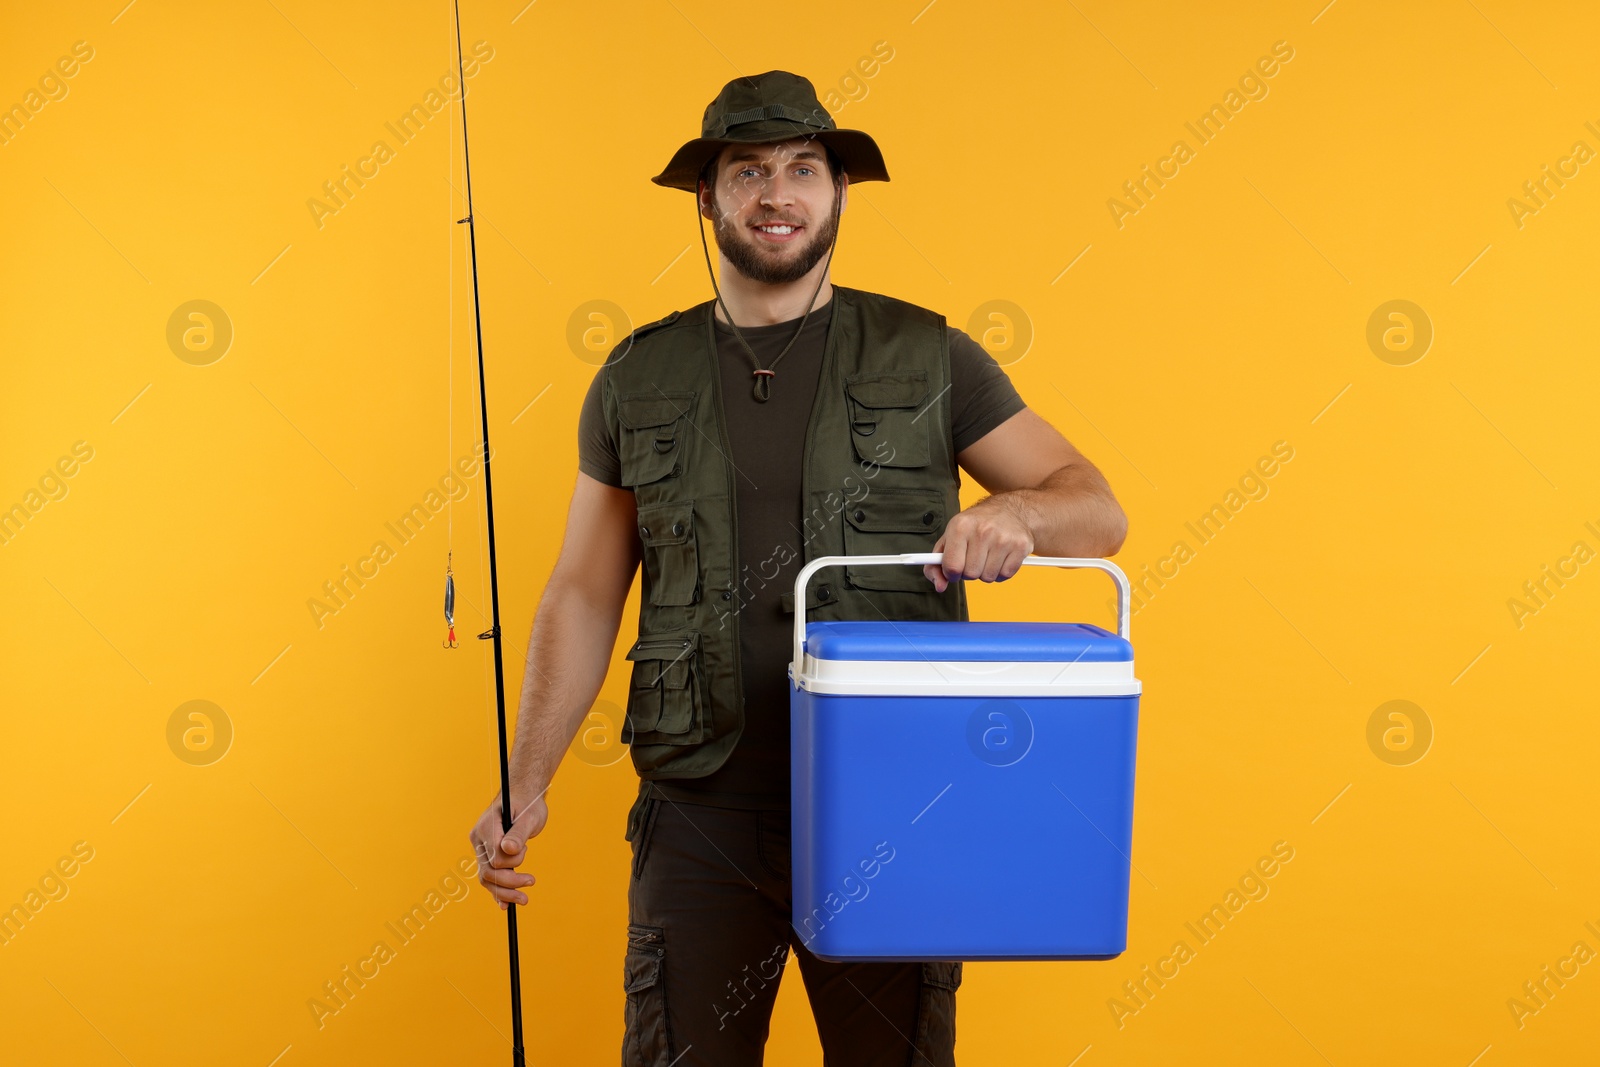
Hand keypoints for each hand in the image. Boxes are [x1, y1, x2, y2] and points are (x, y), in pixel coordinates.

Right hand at [469, 785, 548, 908]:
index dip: (513, 862)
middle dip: (510, 882)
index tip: (528, 855)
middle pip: (489, 871)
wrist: (523, 795)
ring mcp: (481, 848)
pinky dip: (497, 891)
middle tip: (532, 883)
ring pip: (487, 878)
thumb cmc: (527, 802)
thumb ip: (518, 832)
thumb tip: (509, 849)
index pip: (495, 856)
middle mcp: (479, 839)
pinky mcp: (487, 855)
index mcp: (486, 827)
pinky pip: (489, 877)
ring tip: (524, 899)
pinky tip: (505, 906)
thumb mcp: (529, 816)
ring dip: (505, 891)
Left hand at [924, 499, 1033, 591]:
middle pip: (970, 574)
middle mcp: (983, 530)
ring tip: (988, 556)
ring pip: (988, 577)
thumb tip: (940, 586)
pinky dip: (1001, 572)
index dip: (951, 573)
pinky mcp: (1021, 545)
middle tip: (974, 557)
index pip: (952, 566)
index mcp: (961, 526)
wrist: (1009, 509)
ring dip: (986, 572)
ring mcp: (1003, 538)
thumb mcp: (950, 537)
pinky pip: (1005, 575)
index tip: (955, 569)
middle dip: (970, 571)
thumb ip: (936, 564)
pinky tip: (1001, 557)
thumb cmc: (975, 527)